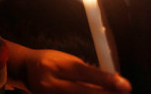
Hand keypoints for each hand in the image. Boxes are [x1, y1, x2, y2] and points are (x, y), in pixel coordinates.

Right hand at [8, 42, 131, 92]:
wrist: (26, 70)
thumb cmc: (49, 61)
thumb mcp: (67, 60)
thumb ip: (88, 71)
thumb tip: (114, 81)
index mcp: (55, 65)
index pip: (83, 72)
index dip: (105, 80)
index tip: (125, 85)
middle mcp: (50, 83)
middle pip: (82, 92)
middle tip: (123, 93)